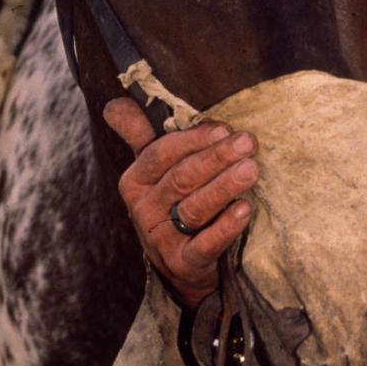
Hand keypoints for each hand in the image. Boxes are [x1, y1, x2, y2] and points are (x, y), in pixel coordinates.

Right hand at [104, 98, 258, 308]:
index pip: (160, 154)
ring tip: (251, 170)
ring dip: (224, 187)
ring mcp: (162, 238)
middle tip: (247, 143)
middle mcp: (144, 209)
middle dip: (216, 159)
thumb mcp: (153, 169)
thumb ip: (139, 135)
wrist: (180, 262)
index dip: (192, 140)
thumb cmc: (172, 202)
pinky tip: (245, 210)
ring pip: (195, 209)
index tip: (223, 128)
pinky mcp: (183, 262)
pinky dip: (225, 227)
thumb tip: (115, 103)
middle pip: (182, 179)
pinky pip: (205, 244)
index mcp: (135, 181)